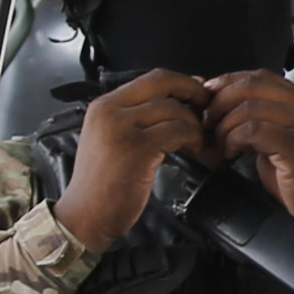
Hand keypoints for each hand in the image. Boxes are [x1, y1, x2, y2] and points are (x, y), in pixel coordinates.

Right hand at [55, 74, 212, 251]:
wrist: (85, 216)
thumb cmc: (102, 184)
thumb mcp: (111, 139)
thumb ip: (137, 119)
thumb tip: (178, 102)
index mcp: (104, 105)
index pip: (152, 78)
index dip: (183, 82)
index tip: (199, 94)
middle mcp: (110, 111)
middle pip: (164, 83)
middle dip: (194, 94)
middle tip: (208, 113)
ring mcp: (122, 128)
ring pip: (174, 109)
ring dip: (196, 125)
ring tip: (199, 142)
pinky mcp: (136, 148)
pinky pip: (177, 131)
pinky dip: (193, 140)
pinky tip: (194, 152)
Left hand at [205, 72, 293, 236]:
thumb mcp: (279, 140)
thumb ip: (258, 119)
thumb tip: (219, 102)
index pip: (260, 76)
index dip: (228, 82)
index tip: (208, 96)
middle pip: (251, 86)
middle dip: (220, 102)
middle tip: (207, 122)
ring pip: (248, 108)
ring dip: (224, 125)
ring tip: (219, 143)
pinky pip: (252, 130)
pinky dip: (233, 140)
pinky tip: (231, 153)